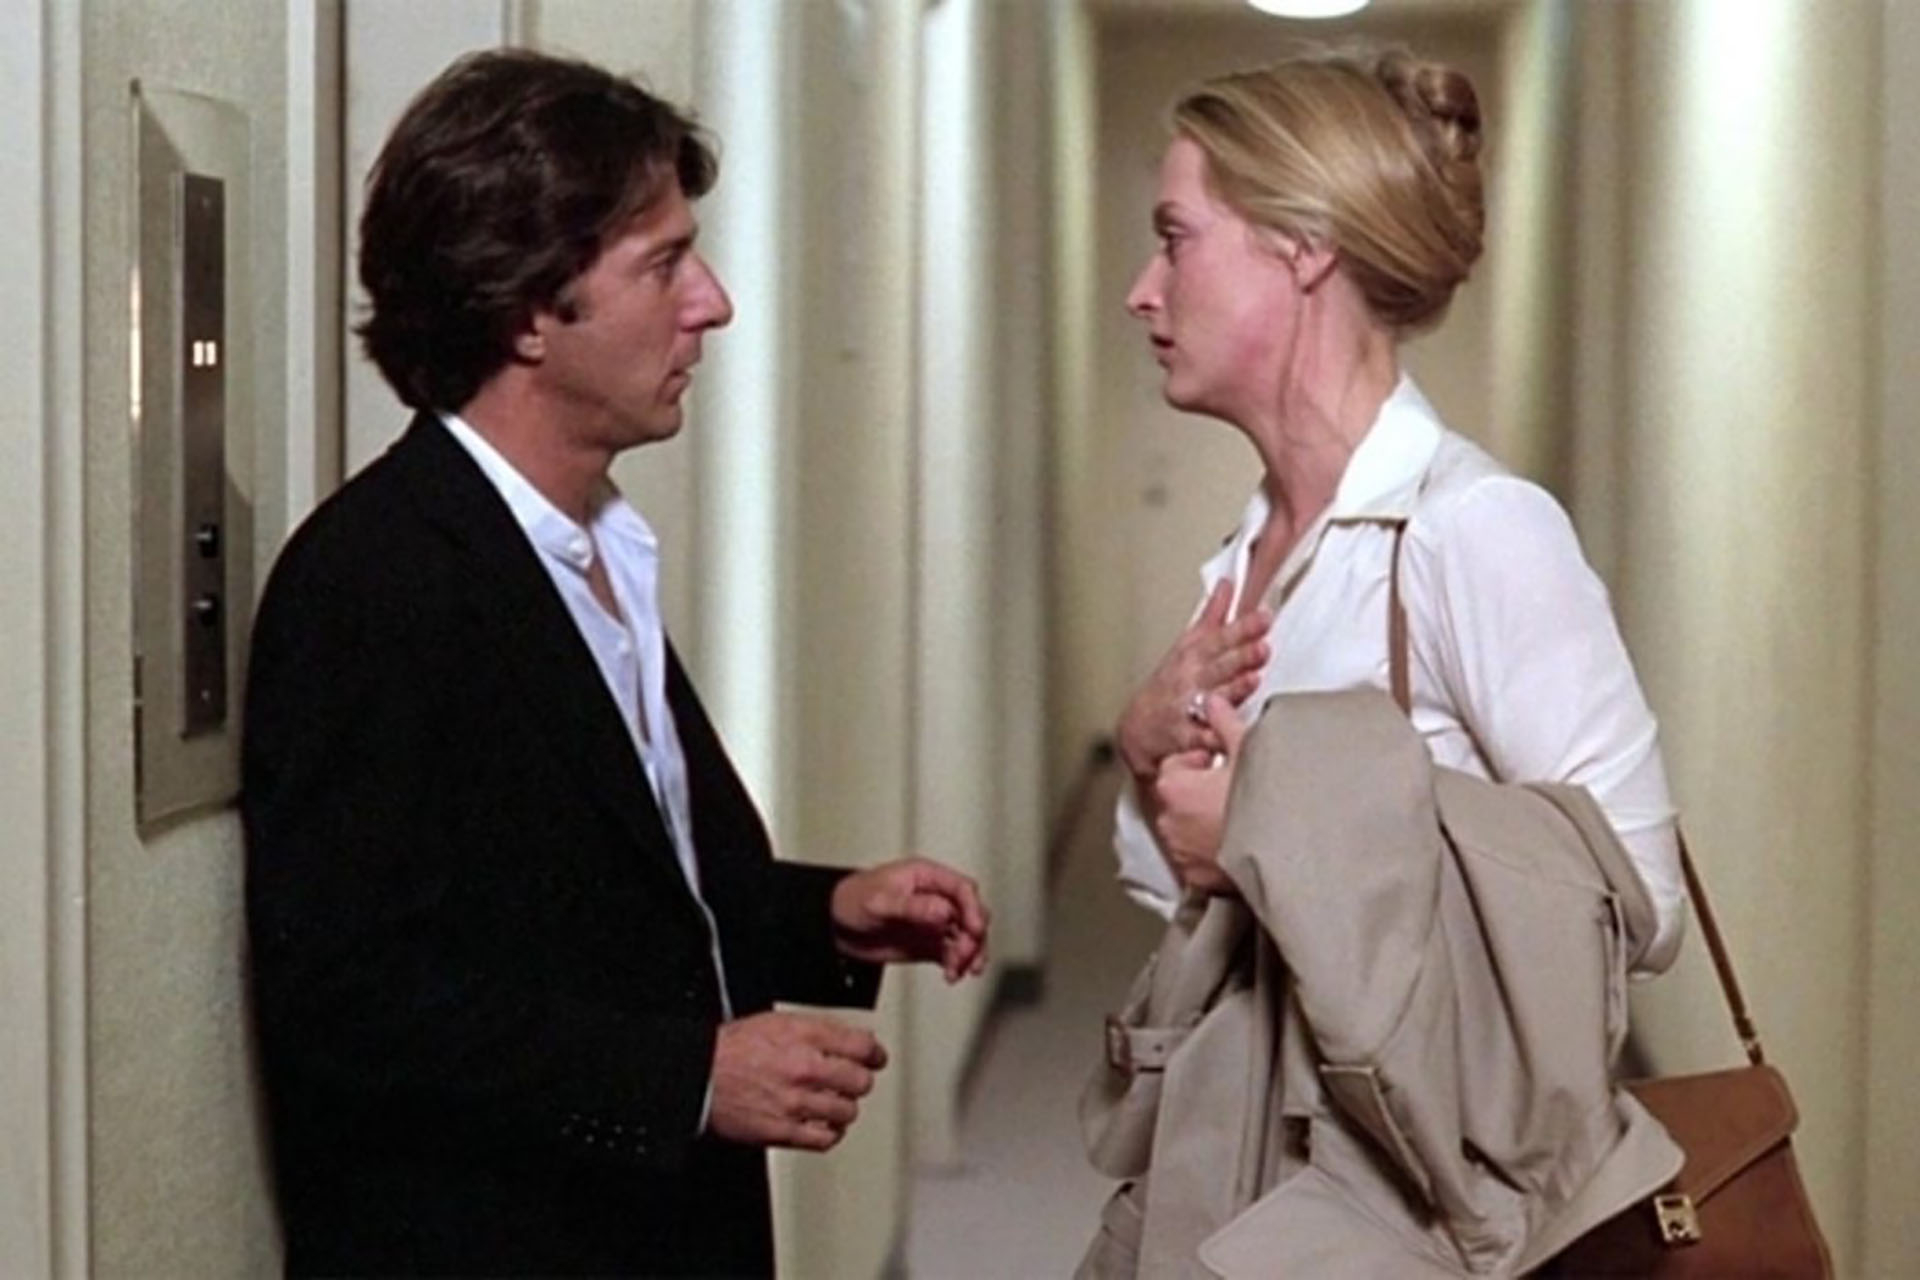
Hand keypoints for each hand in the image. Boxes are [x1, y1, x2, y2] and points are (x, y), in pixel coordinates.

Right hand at [707, 1011, 887, 1151]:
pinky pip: (825, 1139)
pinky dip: (830, 1133)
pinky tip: (824, 1125)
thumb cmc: (732, 1049)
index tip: (875, 1058)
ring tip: (834, 1102)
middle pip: (860, 1081)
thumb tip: (852, 1039)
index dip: (874, 1053)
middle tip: (853, 1080)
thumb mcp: (778, 1021)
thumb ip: (818, 1030)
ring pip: (847, 1111)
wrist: (698, 1076)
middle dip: (859, 1080)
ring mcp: (795, 1103)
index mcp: (804, 1037)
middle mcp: (803, 1069)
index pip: (862, 1046)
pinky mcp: (783, 1131)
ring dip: (844, 1107)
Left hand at [830, 857, 989, 981]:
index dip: (973, 909)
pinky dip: (957, 965)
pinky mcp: (928, 943)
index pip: (962, 889)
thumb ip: (913, 907)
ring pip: (966, 936)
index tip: (975, 929)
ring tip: (960, 969)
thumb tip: (943, 911)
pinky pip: (953, 954)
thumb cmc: (851, 901)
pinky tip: (951, 975)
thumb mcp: (881, 901)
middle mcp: (935, 898)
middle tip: (965, 954)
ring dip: (969, 954)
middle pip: (970, 914)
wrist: (832, 927)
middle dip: (974, 936)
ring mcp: (933, 922)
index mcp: (925, 878)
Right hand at [1116, 580, 1269, 780]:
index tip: (1264, 617)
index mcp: (1193, 655)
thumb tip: (1228, 584)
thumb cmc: (1168, 684)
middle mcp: (1191, 679)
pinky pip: (1203, 737)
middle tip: (1263, 647)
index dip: (1243, 627)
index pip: (1220, 637)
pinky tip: (1230, 731)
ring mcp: (1189, 707)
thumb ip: (1212, 616)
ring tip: (1253, 679)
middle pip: (1219, 665)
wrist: (1137, 728)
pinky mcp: (1187, 737)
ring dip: (1233, 689)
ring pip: (1214, 698)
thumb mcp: (1186, 645)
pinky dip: (1215, 736)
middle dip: (1240, 656)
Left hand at [1148, 694, 1248, 896]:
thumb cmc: (1264, 798)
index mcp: (1173, 785)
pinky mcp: (1198, 879)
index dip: (1202, 762)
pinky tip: (1240, 846)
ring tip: (1240, 820)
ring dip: (1205, 825)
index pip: (1177, 765)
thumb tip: (1212, 701)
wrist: (1284, 850)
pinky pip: (1200, 861)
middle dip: (1201, 795)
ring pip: (1188, 831)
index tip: (1223, 766)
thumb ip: (1223, 721)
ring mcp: (1181, 853)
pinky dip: (1213, 855)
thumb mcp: (1246, 749)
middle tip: (1235, 792)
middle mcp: (1168, 821)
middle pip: (1180, 799)